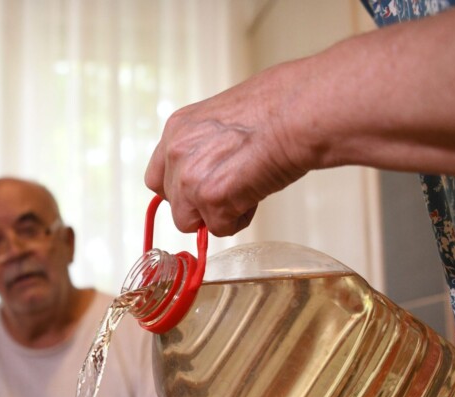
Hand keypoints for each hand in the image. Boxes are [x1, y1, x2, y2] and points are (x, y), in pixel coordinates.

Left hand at [144, 64, 309, 236]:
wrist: (295, 114)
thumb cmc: (275, 111)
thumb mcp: (223, 120)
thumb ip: (205, 148)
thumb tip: (211, 171)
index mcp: (177, 128)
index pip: (158, 175)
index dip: (179, 189)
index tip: (197, 192)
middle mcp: (176, 152)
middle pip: (172, 202)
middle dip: (198, 205)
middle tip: (229, 192)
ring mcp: (189, 177)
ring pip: (189, 221)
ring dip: (217, 215)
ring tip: (246, 192)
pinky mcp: (210, 198)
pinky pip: (219, 228)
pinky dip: (240, 219)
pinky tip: (256, 194)